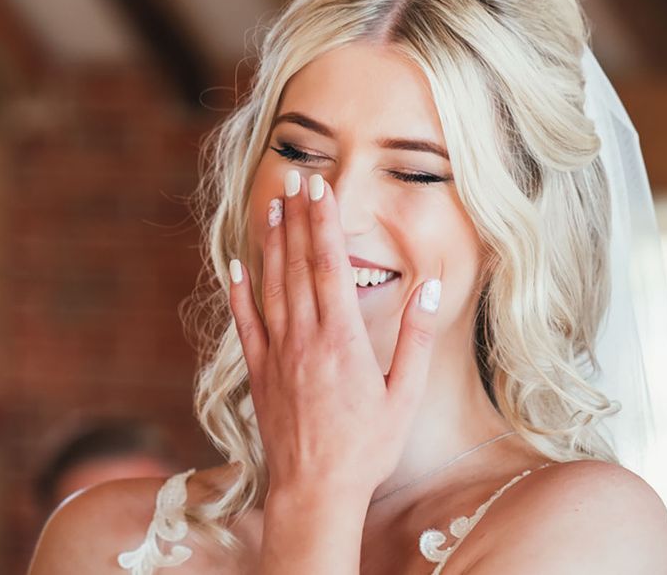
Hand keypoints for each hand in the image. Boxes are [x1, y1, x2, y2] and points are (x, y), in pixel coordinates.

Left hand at [228, 169, 441, 496]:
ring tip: (271, 205)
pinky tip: (236, 264)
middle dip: (297, 217)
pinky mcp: (258, 371)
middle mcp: (305, 338)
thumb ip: (417, 338)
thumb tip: (430, 287)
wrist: (315, 490)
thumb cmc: (366, 446)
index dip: (323, 223)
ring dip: (271, 242)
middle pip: (298, 265)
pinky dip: (239, 290)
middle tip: (295, 177)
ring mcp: (277, 353)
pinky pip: (245, 322)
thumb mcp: (405, 395)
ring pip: (271, 285)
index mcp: (343, 339)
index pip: (330, 266)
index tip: (320, 189)